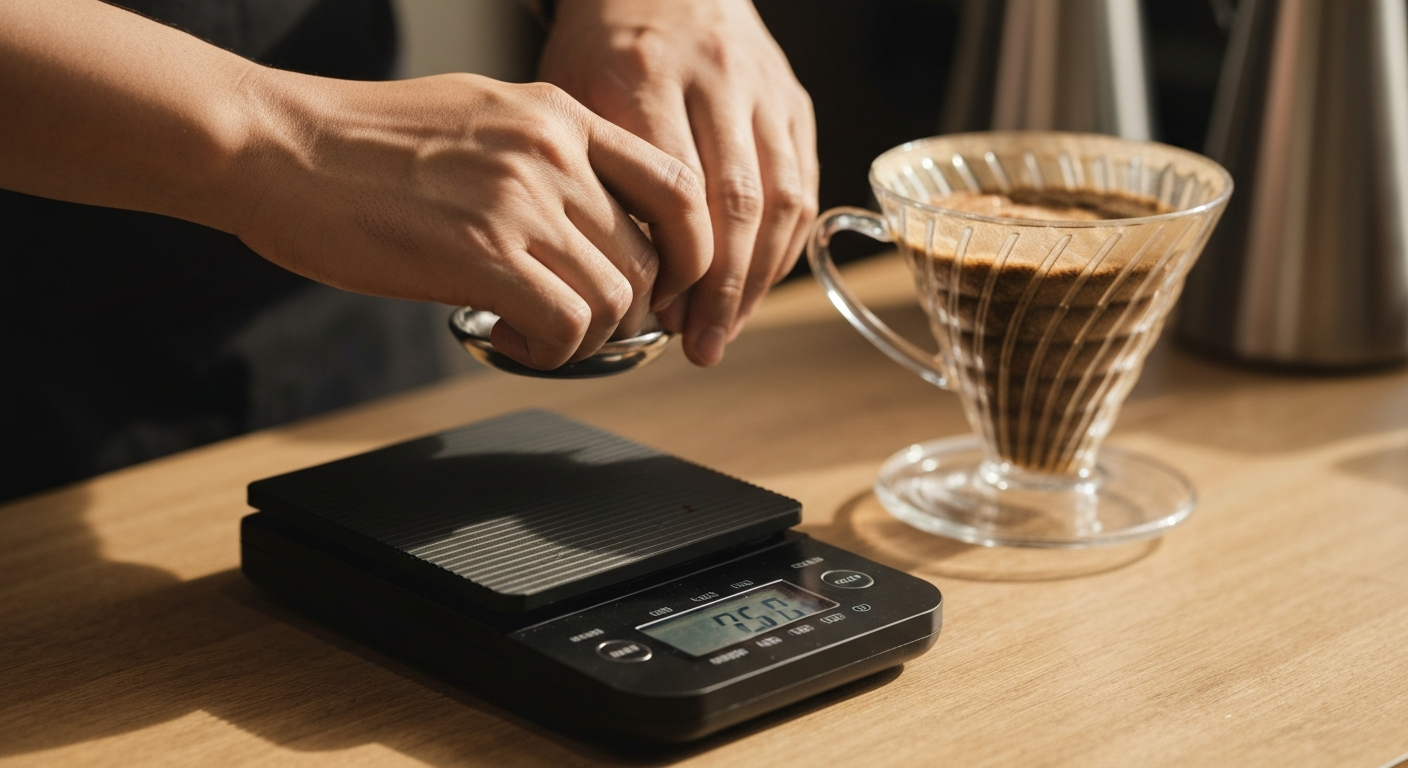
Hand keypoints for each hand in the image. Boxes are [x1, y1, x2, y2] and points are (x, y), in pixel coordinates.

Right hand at [229, 72, 711, 369]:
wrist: (277, 146)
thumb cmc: (361, 141)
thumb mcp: (477, 117)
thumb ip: (543, 155)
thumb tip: (586, 214)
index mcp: (559, 115)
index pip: (677, 187)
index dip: (687, 253)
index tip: (660, 288)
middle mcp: (555, 153)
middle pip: (650, 259)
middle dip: (624, 310)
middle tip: (574, 322)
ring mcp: (523, 202)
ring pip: (617, 300)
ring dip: (585, 337)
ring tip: (532, 330)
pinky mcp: (485, 255)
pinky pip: (569, 327)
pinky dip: (550, 350)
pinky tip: (505, 335)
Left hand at [540, 0, 818, 365]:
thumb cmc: (602, 46)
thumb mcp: (569, 95)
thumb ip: (590, 176)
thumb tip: (612, 278)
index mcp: (643, 74)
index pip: (676, 191)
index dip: (676, 266)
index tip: (658, 315)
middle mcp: (715, 78)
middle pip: (736, 202)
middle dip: (722, 288)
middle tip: (701, 343)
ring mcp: (764, 89)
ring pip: (780, 199)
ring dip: (758, 278)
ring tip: (727, 327)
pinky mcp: (794, 100)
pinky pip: (802, 186)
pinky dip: (783, 246)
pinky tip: (756, 284)